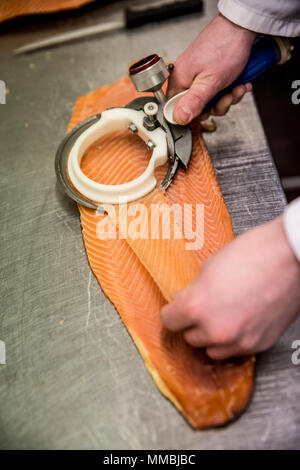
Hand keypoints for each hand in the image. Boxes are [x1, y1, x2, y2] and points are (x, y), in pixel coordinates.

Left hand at [161, 216, 299, 359]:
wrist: (291, 256)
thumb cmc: (253, 253)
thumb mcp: (210, 267)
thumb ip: (194, 290)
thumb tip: (184, 301)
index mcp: (197, 307)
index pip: (169, 321)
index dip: (173, 311)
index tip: (176, 307)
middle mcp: (216, 330)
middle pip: (189, 338)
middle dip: (192, 323)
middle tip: (202, 307)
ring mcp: (240, 340)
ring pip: (212, 350)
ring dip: (212, 336)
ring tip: (222, 315)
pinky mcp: (259, 344)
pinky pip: (236, 350)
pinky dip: (234, 339)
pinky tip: (240, 319)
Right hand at [167, 14, 255, 123]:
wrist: (241, 27)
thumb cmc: (225, 47)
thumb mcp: (211, 81)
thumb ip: (194, 102)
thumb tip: (178, 118)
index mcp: (179, 80)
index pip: (176, 109)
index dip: (193, 115)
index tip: (206, 112)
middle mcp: (186, 78)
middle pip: (196, 107)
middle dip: (215, 106)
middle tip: (224, 97)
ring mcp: (198, 76)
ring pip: (209, 101)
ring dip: (226, 98)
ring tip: (236, 87)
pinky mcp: (210, 74)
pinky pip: (217, 92)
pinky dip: (229, 90)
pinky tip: (238, 84)